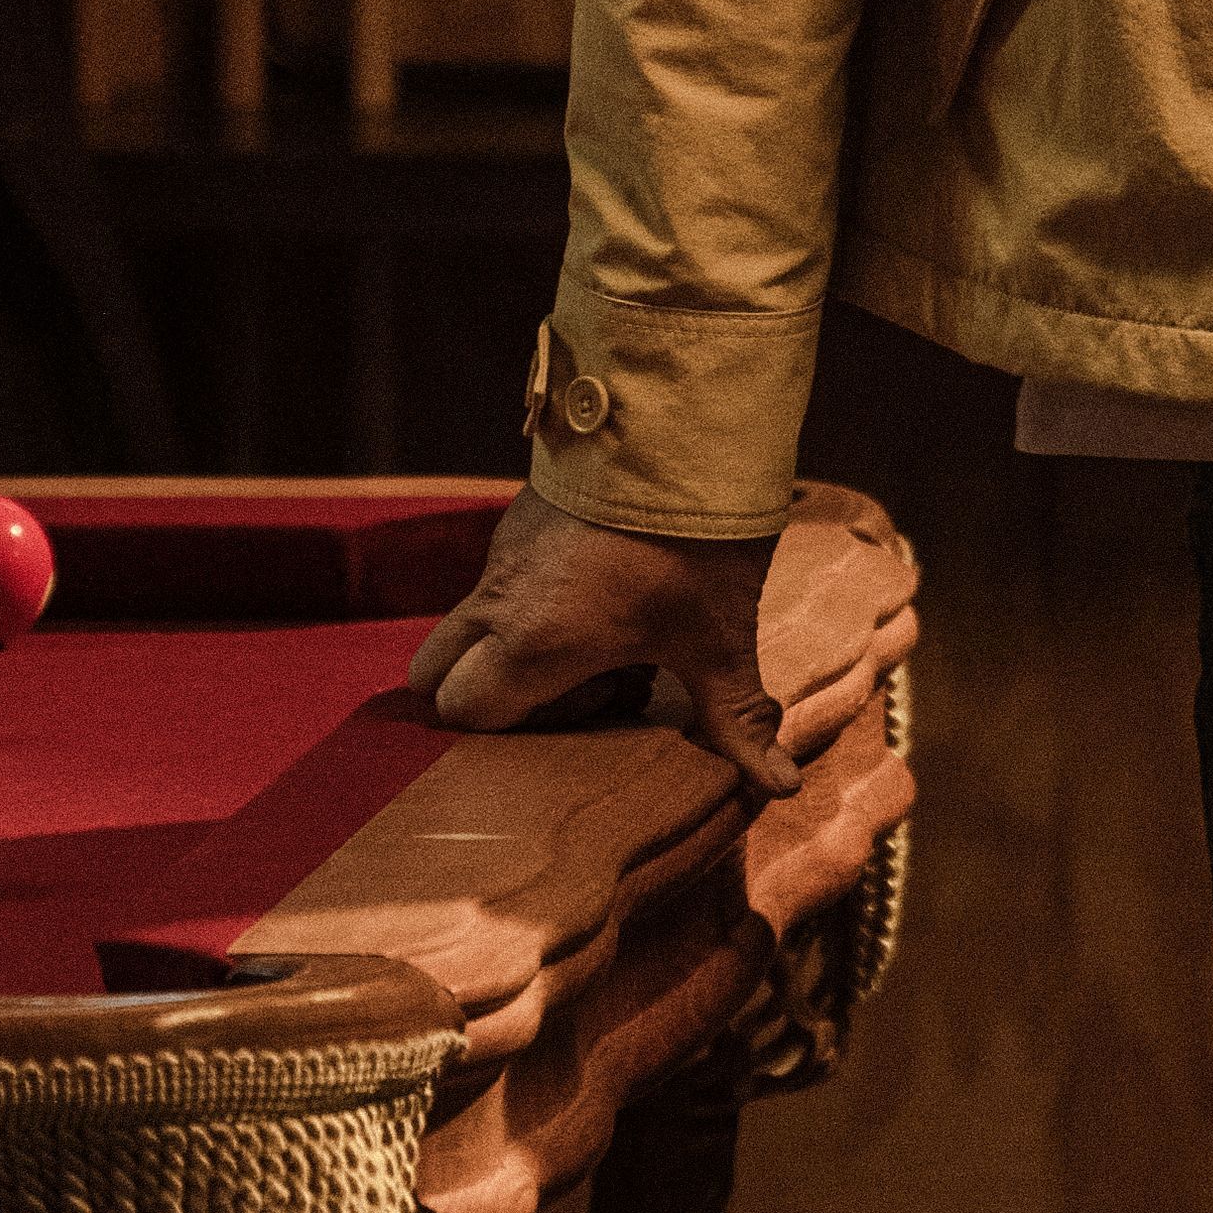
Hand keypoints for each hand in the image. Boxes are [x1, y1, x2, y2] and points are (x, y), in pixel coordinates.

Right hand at [417, 475, 916, 794]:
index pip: (460, 710)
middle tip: (579, 686)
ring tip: (610, 637)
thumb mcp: (720, 639)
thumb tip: (778, 785)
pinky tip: (609, 590)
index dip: (514, 728)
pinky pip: (497, 583)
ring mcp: (501, 556)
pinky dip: (532, 604)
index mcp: (533, 640)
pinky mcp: (518, 522)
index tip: (593, 705)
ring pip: (467, 626)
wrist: (682, 427)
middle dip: (486, 696)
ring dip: (517, 648)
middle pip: (434, 674)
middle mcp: (499, 601)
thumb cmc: (697, 544)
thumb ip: (735, 718)